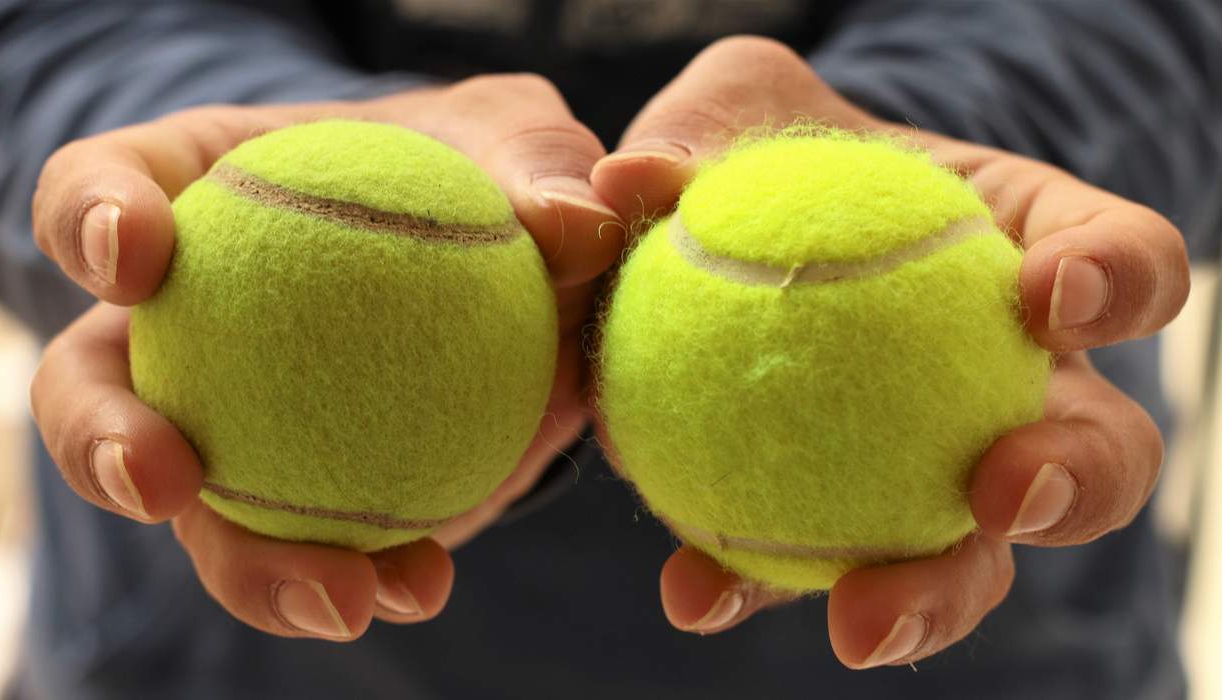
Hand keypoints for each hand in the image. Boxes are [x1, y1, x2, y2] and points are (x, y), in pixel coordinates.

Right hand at [29, 75, 621, 639]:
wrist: (526, 267)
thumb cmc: (493, 171)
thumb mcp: (520, 139)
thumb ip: (538, 165)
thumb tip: (574, 223)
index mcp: (195, 200)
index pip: (99, 195)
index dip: (88, 222)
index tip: (138, 257)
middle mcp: (189, 327)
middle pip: (92, 387)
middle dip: (101, 440)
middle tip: (166, 477)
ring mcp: (237, 425)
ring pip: (198, 512)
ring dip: (249, 565)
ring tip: (336, 594)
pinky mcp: (303, 500)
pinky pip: (313, 549)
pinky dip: (363, 575)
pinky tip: (421, 585)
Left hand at [590, 36, 1188, 667]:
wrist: (718, 231)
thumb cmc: (759, 150)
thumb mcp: (729, 112)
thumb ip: (697, 134)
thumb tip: (630, 178)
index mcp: (1028, 252)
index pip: (1124, 262)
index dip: (1116, 283)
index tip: (1048, 294)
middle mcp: (1011, 379)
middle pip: (1098, 451)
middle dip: (1071, 483)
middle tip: (1002, 491)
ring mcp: (937, 464)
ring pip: (978, 553)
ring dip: (936, 595)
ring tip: (863, 620)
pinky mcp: (841, 521)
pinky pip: (815, 566)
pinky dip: (759, 587)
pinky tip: (694, 591)